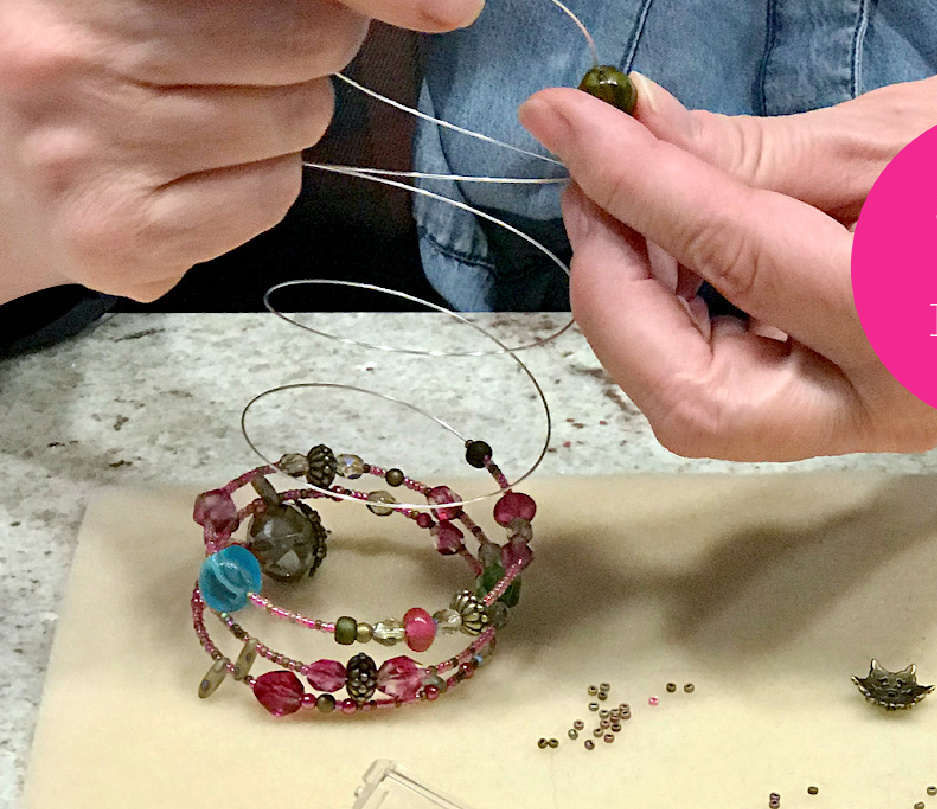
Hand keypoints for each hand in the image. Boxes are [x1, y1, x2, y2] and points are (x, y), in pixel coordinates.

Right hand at [0, 0, 483, 303]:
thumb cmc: (94, 70)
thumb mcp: (148, 0)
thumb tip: (445, 1)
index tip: (448, 5)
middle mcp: (69, 55)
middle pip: (306, 42)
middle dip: (303, 53)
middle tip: (239, 62)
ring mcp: (92, 154)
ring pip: (295, 126)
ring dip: (280, 123)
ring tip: (198, 119)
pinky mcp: (126, 238)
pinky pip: (269, 196)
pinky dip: (258, 185)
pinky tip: (192, 176)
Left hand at [518, 62, 936, 459]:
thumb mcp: (901, 137)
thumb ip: (755, 154)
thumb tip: (629, 129)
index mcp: (921, 325)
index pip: (738, 255)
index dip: (637, 183)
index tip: (566, 120)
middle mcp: (886, 410)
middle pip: (692, 397)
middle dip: (616, 291)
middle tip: (593, 187)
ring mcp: (863, 429)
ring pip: (697, 408)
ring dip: (636, 313)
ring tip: (632, 212)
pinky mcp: (844, 421)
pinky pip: (728, 393)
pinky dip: (678, 325)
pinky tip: (678, 255)